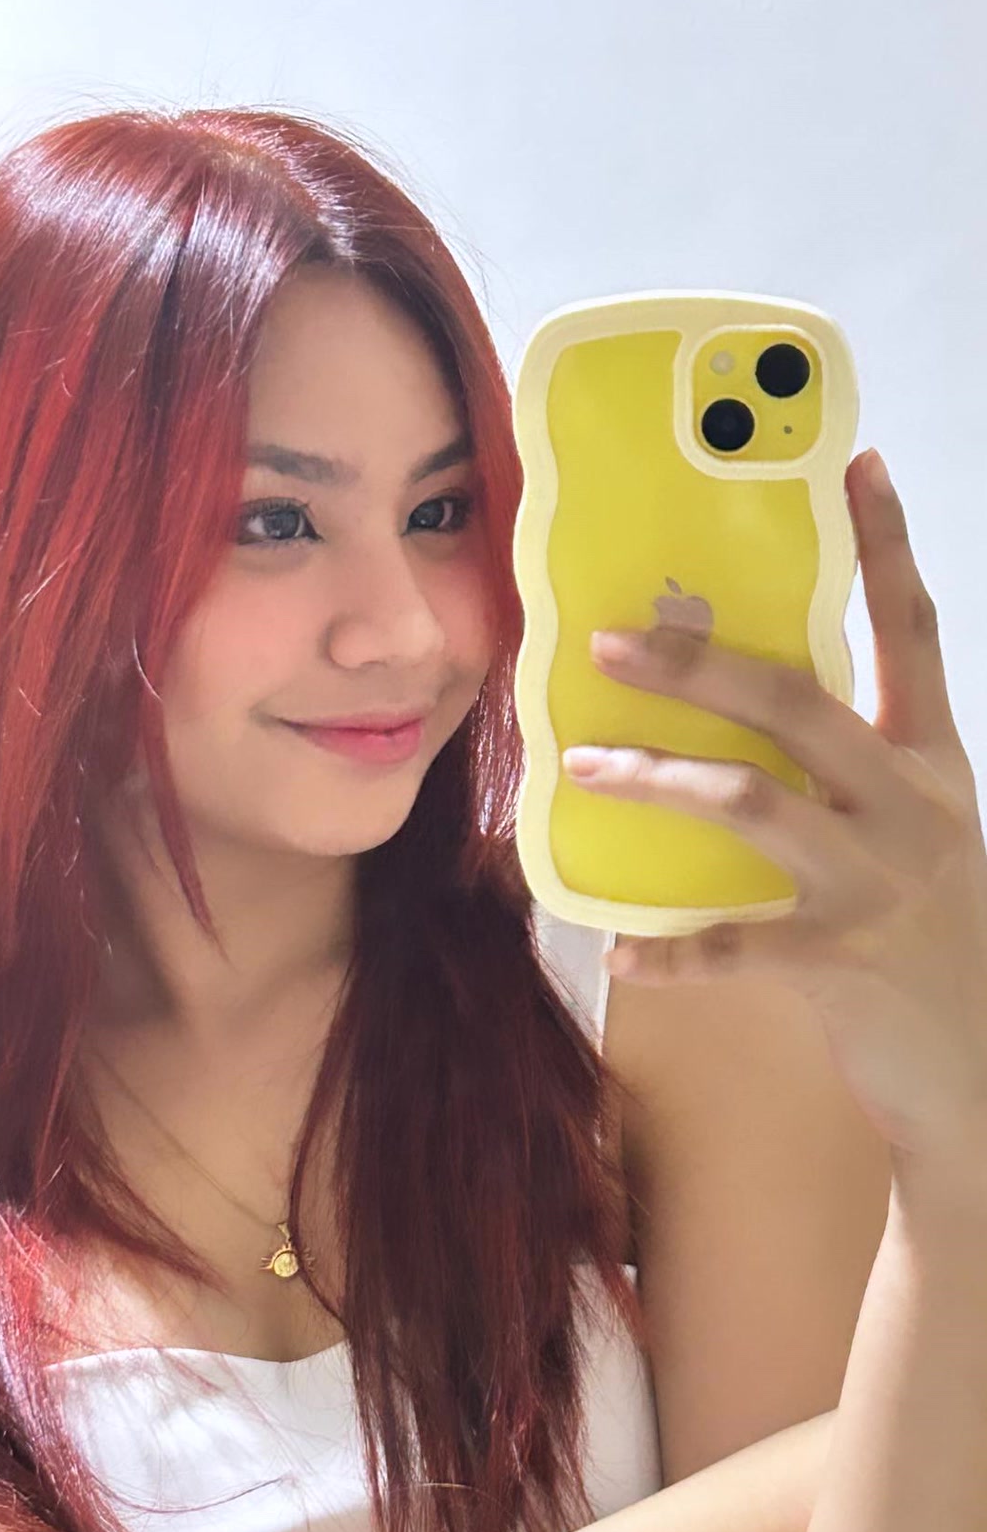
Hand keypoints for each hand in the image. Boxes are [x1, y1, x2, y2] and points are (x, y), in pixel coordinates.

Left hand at [562, 448, 986, 1166]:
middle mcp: (911, 806)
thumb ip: (850, 771)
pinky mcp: (847, 963)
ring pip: (756, 805)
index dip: (886, 545)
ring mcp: (881, 884)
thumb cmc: (935, 936)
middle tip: (612, 642)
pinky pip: (742, 946)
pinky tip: (621, 950)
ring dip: (660, 781)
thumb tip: (740, 708)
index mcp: (932, 762)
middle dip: (701, 665)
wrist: (985, 1069)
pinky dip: (676, 949)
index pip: (912, 632)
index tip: (856, 463)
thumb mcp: (916, 833)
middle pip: (800, 704)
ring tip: (584, 767)